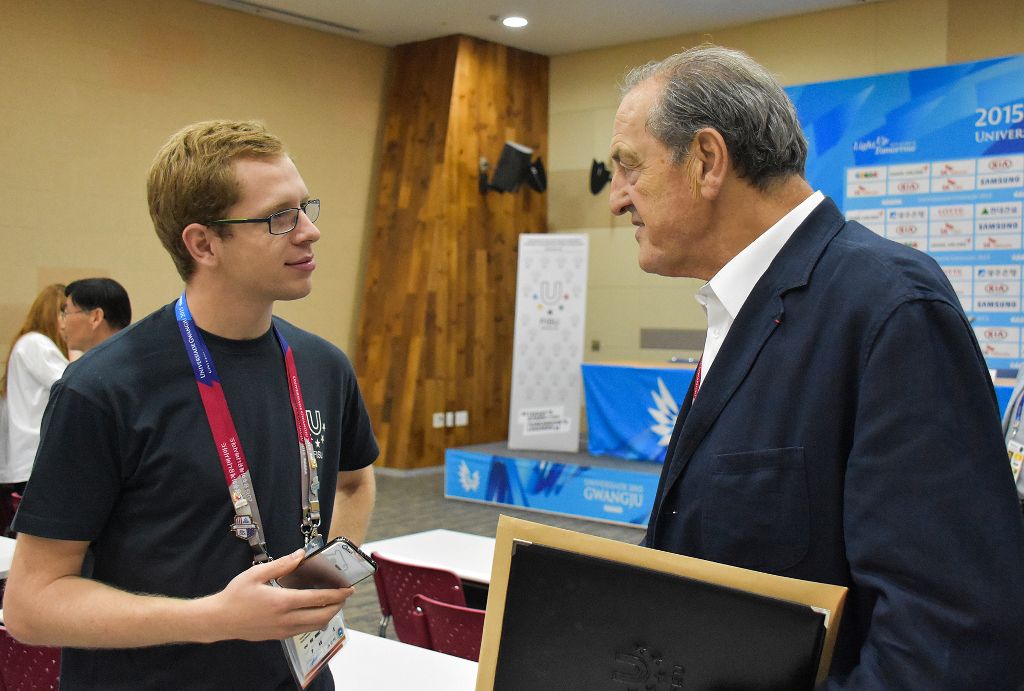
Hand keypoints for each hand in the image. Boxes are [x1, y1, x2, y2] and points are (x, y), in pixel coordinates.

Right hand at [199, 549, 355, 641]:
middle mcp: (286, 619)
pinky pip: (304, 630)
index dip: (337, 594)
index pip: (319, 599)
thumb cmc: (235, 596)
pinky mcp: (279, 636)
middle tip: (344, 595)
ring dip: (328, 614)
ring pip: (316, 626)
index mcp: (282, 602)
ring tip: (333, 602)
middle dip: (338, 605)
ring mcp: (284, 630)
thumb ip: (281, 564)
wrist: (220, 620)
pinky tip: (314, 611)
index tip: (349, 588)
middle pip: (323, 616)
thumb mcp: (256, 574)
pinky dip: (315, 621)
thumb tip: (300, 554)